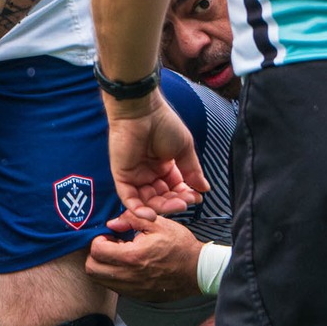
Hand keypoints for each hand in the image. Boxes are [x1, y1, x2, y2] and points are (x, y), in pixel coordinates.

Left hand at [85, 209, 201, 300]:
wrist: (199, 270)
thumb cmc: (180, 246)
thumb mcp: (158, 224)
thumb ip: (131, 219)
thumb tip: (112, 223)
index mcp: (133, 256)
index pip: (96, 251)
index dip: (98, 240)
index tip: (109, 236)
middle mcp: (129, 276)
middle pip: (92, 270)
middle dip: (95, 256)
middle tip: (109, 246)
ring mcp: (133, 289)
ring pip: (101, 281)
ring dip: (104, 267)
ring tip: (119, 256)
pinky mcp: (139, 296)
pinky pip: (116, 288)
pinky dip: (115, 277)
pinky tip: (128, 266)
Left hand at [104, 91, 208, 218]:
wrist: (142, 111)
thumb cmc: (164, 124)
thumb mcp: (184, 149)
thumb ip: (192, 171)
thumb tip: (204, 189)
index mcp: (164, 166)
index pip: (174, 189)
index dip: (184, 195)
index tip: (196, 197)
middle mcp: (149, 173)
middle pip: (162, 198)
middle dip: (174, 203)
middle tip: (186, 202)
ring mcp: (135, 175)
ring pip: (147, 202)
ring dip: (161, 208)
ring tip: (176, 206)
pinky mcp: (121, 176)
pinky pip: (129, 199)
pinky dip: (138, 210)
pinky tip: (152, 214)